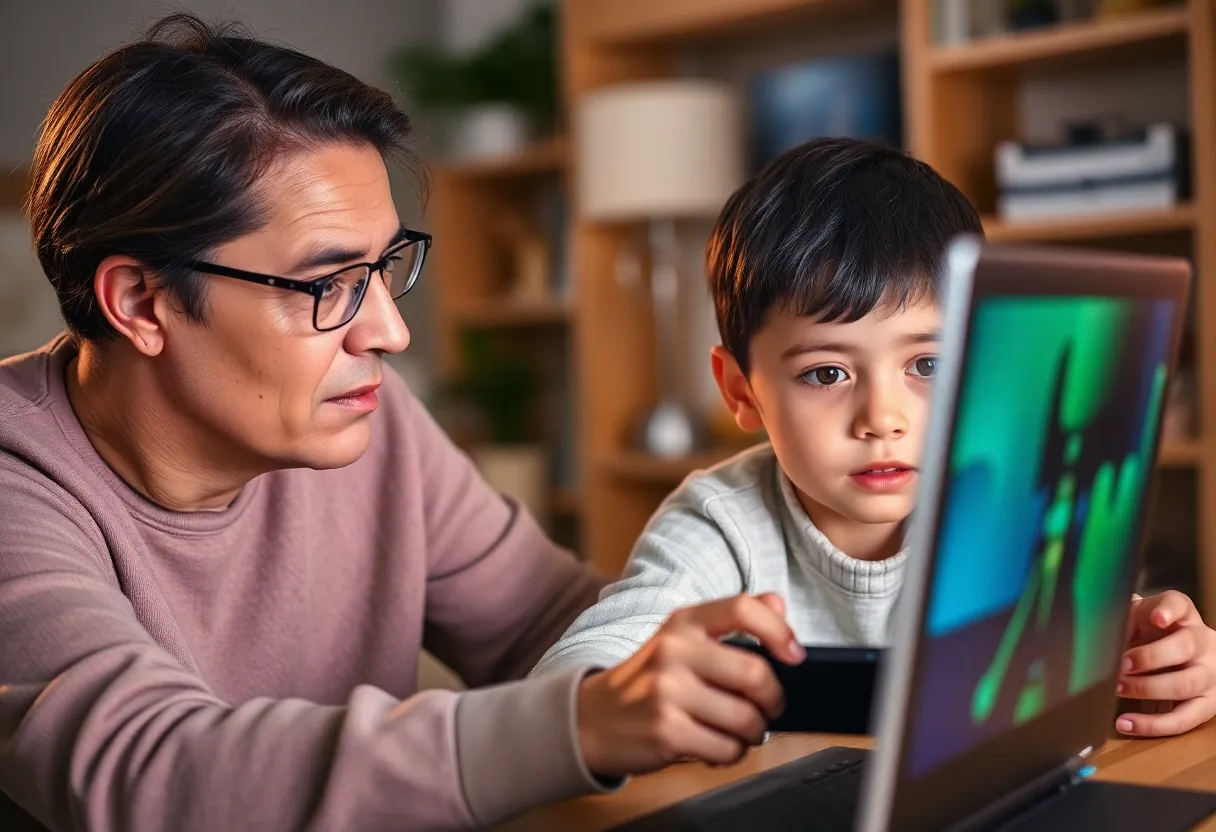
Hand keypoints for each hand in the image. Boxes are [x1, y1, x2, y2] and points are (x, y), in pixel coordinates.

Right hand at [576, 593, 803, 777]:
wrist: (590, 719)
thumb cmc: (646, 680)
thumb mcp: (681, 638)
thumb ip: (732, 620)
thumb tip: (778, 606)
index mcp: (683, 621)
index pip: (743, 608)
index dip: (779, 631)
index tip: (794, 656)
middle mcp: (674, 650)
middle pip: (755, 673)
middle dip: (773, 700)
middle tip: (766, 708)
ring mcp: (667, 692)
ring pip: (746, 718)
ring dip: (752, 733)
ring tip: (737, 731)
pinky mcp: (666, 732)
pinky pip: (726, 749)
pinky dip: (730, 754)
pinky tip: (713, 746)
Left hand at [1116, 590, 1215, 736]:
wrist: (1174, 653)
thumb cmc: (1149, 635)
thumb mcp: (1135, 620)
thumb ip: (1120, 623)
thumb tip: (1091, 632)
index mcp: (1183, 615)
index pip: (1178, 604)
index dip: (1167, 610)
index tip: (1157, 618)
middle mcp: (1203, 642)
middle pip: (1183, 647)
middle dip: (1148, 658)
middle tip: (1120, 665)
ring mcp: (1210, 673)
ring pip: (1186, 684)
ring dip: (1147, 689)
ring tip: (1118, 689)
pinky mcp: (1208, 704)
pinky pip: (1184, 719)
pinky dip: (1153, 724)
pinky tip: (1127, 722)